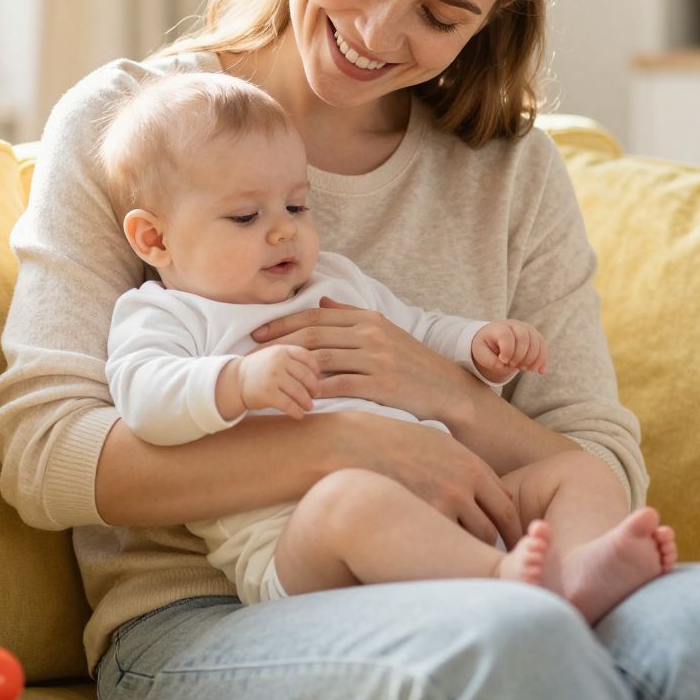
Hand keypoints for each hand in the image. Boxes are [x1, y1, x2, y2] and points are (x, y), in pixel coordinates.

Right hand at [236, 344, 320, 419]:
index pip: (306, 356)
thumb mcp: (273, 355)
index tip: (318, 378)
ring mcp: (272, 377)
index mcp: (281, 350)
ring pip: (299, 391)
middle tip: (316, 394)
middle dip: (314, 387)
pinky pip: (289, 404)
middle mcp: (278, 361)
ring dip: (306, 401)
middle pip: (305, 375)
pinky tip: (299, 415)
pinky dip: (296, 411)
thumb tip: (317, 374)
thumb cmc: (258, 370)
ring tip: (309, 406)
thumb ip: (291, 358)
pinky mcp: (268, 394)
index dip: (315, 368)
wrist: (234, 381)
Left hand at [251, 296, 473, 421]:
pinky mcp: (381, 384)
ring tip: (269, 375)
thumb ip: (351, 316)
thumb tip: (322, 303)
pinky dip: (315, 390)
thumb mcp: (385, 331)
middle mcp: (371, 335)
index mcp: (368, 319)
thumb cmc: (412, 362)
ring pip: (321, 359)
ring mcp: (376, 359)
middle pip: (313, 336)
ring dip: (291, 367)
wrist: (447, 389)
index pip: (316, 316)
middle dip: (278, 343)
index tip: (260, 333)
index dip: (284, 324)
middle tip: (252, 353)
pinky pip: (339, 385)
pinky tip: (296, 395)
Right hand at [327, 412, 521, 546]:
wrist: (350, 445)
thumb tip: (482, 486)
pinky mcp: (421, 521)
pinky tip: (438, 565)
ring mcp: (444, 504)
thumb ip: (464, 466)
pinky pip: (445, 549)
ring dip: (470, 555)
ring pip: (472, 543)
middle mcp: (464, 486)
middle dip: (495, 547)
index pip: (505, 506)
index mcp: (471, 466)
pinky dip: (446, 559)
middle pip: (494, 528)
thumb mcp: (437, 442)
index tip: (504, 541)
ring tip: (462, 567)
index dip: (507, 528)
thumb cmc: (391, 442)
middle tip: (490, 565)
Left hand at [471, 320, 547, 384]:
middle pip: (524, 339)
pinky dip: (542, 360)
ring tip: (523, 369)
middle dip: (520, 357)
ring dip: (532, 360)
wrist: (494, 338)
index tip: (503, 360)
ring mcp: (527, 329)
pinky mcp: (535, 336)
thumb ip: (490, 361)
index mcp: (499, 327)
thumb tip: (504, 366)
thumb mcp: (480, 353)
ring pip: (536, 343)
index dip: (507, 351)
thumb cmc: (486, 346)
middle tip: (513, 366)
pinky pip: (543, 347)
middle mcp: (515, 325)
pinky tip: (540, 371)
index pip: (506, 336)